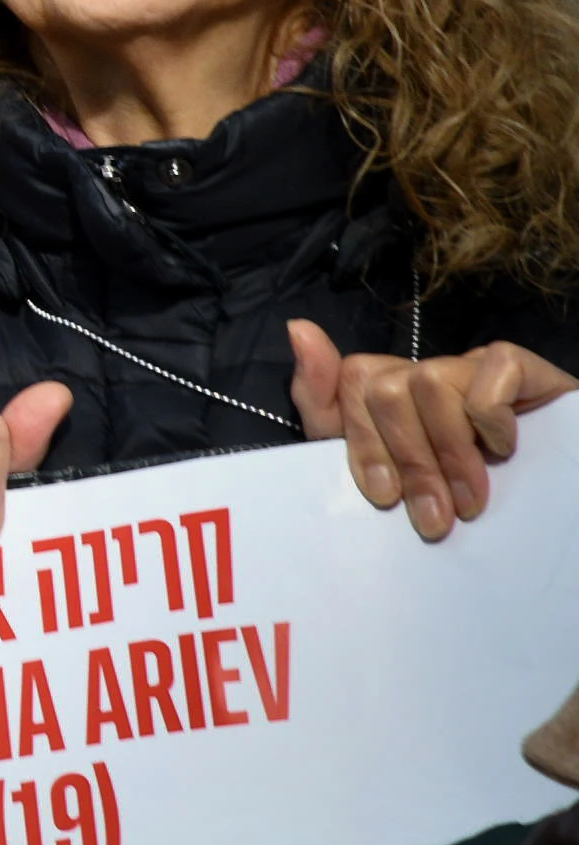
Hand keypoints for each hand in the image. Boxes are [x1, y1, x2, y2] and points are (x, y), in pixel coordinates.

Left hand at [291, 322, 572, 541]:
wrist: (546, 513)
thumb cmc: (458, 497)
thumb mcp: (382, 471)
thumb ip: (327, 409)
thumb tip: (297, 327)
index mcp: (391, 395)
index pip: (350, 383)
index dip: (362, 443)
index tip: (384, 498)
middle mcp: (427, 373)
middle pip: (384, 387)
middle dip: (408, 460)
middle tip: (437, 517)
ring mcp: (472, 366)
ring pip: (429, 381)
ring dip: (451, 452)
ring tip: (473, 499)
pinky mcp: (518, 366)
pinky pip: (490, 371)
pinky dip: (493, 420)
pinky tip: (507, 449)